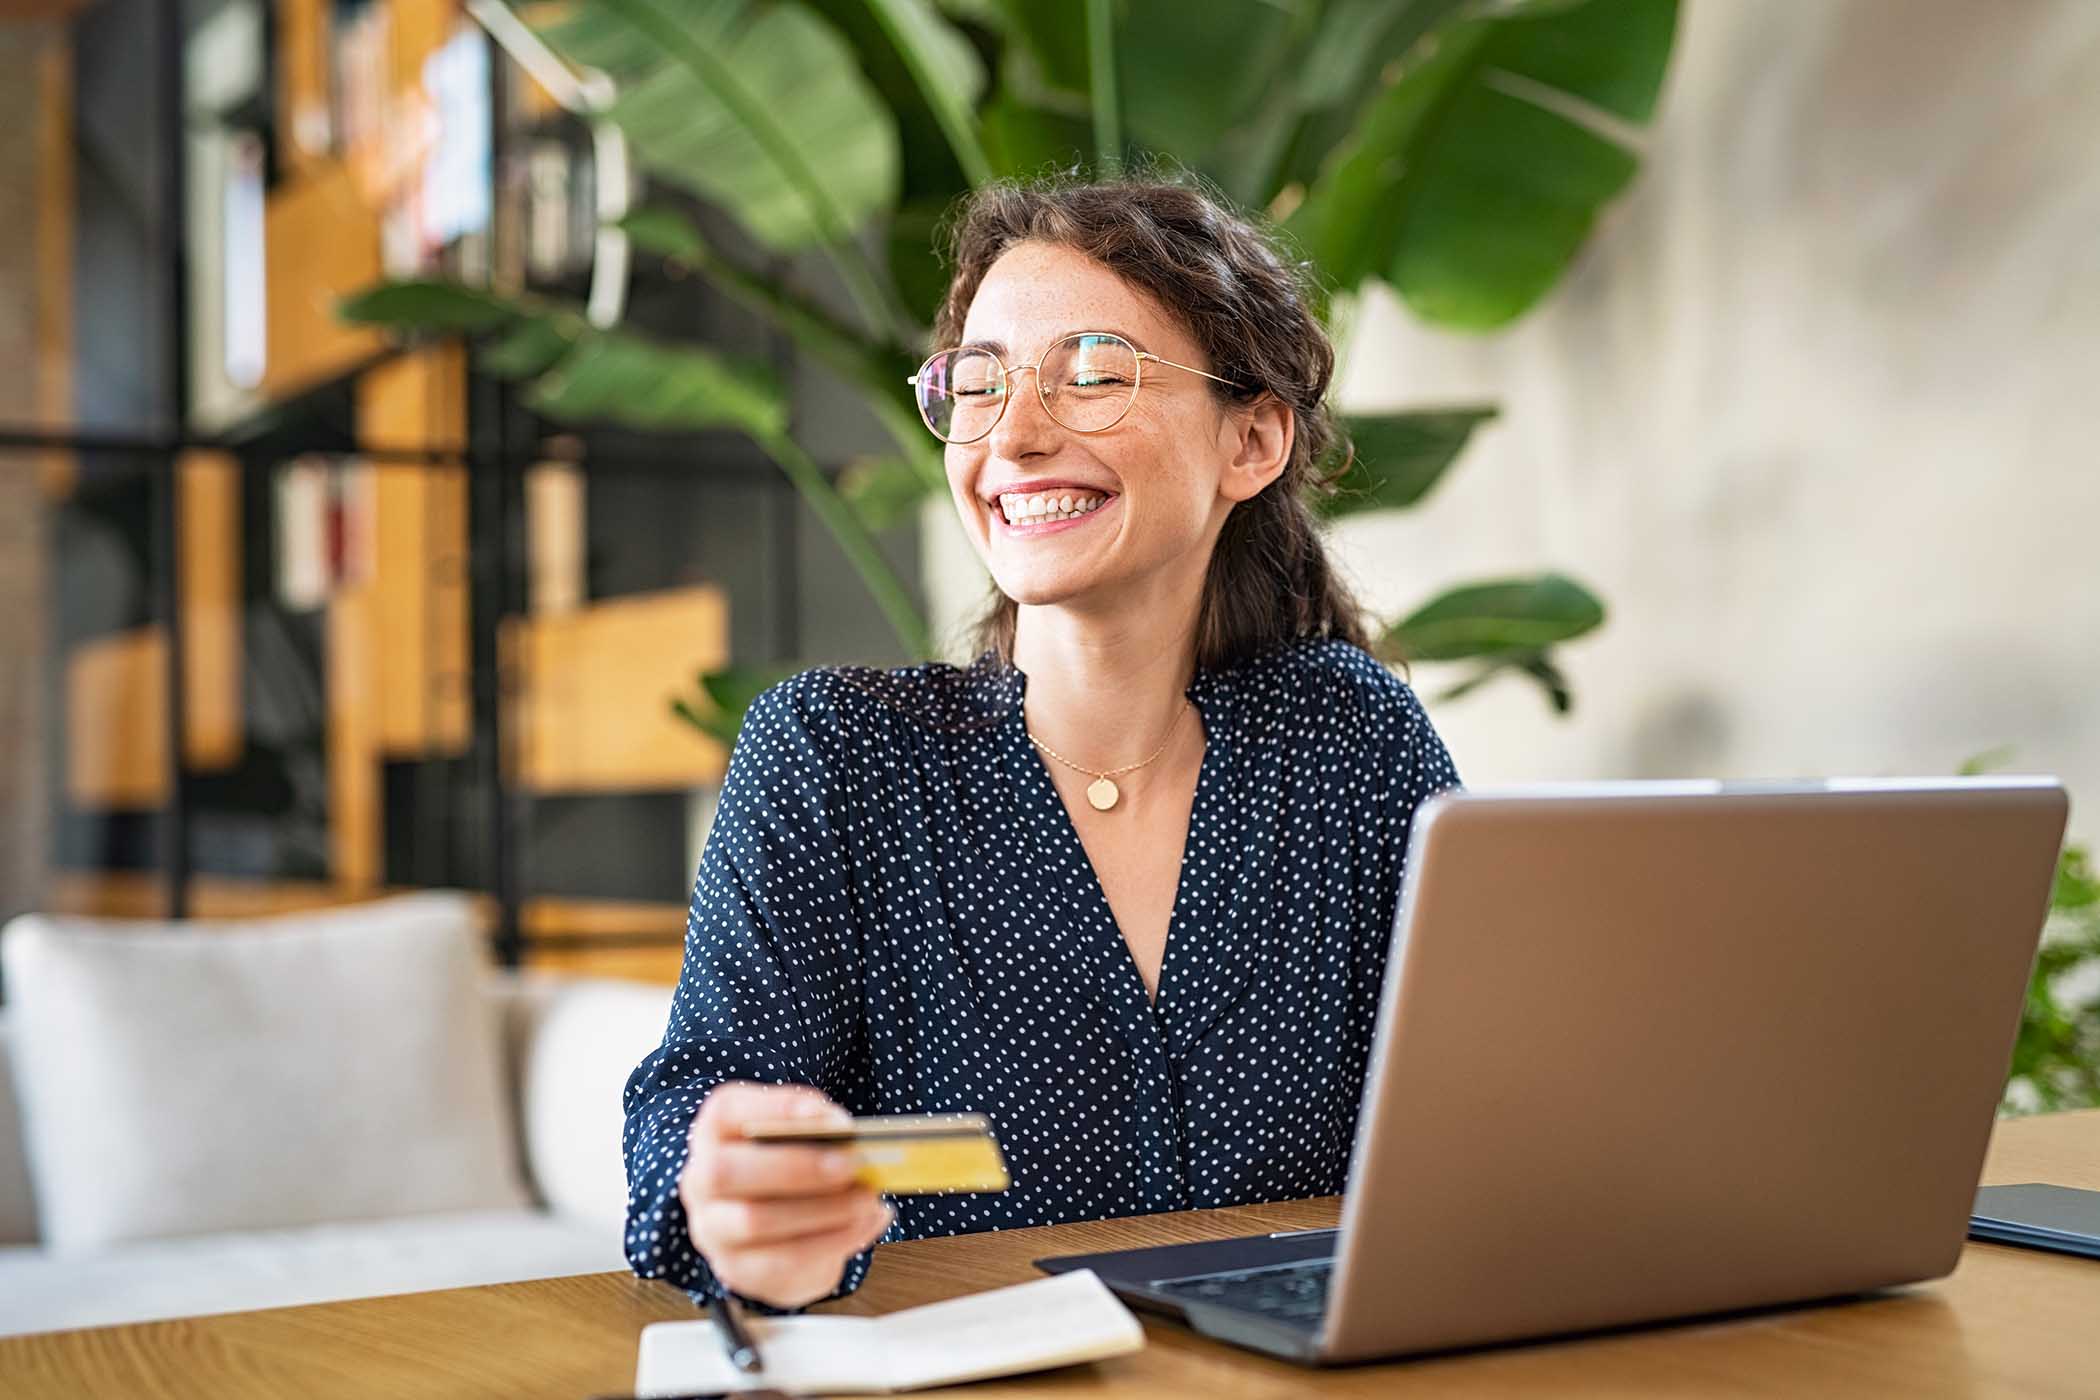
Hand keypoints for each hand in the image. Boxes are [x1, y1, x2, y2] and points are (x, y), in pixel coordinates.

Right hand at [678, 1082, 893, 1309]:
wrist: (776, 1233)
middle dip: (796, 1167)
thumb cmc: (793, 1167)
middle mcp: (700, 1178)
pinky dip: (831, 1241)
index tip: (833, 1118)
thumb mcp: (800, 1138)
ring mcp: (712, 1229)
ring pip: (754, 1221)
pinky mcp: (737, 1269)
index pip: (726, 1111)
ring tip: (868, 1199)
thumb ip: (818, 1130)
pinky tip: (866, 1224)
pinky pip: (780, 1262)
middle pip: (727, 1172)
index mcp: (715, 1130)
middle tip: (853, 1164)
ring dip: (822, 1209)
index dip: (777, 1109)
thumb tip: (847, 1135)